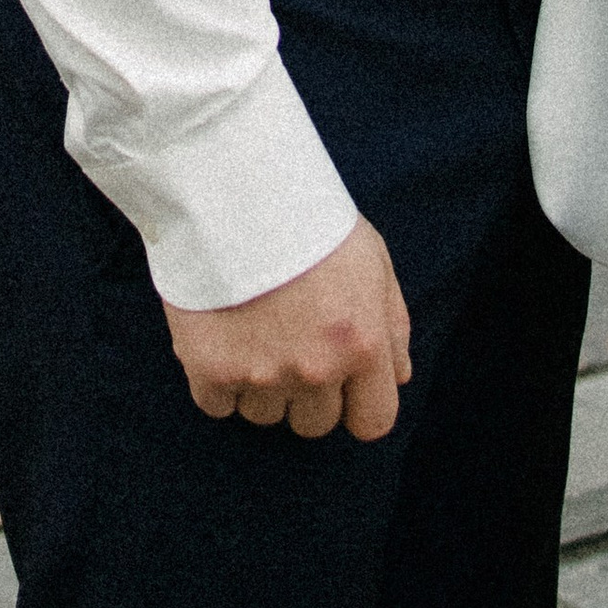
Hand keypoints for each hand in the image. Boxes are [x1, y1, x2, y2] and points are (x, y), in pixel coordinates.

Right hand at [163, 217, 412, 442]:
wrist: (233, 183)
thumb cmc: (308, 215)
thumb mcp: (371, 257)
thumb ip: (393, 324)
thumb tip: (398, 377)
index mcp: (363, 343)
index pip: (373, 422)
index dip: (357, 405)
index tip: (340, 382)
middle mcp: (316, 368)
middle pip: (315, 424)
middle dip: (306, 392)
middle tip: (288, 340)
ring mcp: (261, 373)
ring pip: (265, 414)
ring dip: (260, 384)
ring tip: (252, 326)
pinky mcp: (209, 369)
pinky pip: (218, 406)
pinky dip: (217, 381)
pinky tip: (221, 336)